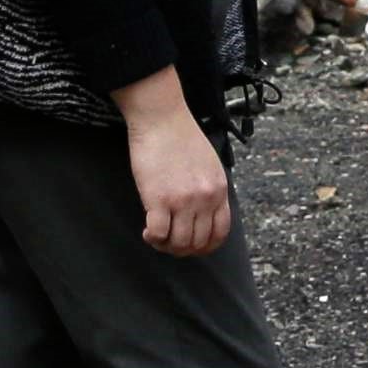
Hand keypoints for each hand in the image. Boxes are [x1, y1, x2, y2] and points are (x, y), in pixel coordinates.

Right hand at [114, 70, 233, 257]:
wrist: (162, 119)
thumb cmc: (181, 137)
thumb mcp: (210, 165)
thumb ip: (209, 190)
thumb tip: (202, 214)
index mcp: (219, 190)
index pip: (220, 233)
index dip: (205, 246)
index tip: (191, 245)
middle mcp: (205, 199)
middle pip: (198, 243)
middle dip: (182, 248)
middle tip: (168, 241)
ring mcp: (184, 201)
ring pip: (179, 243)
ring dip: (166, 245)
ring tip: (157, 236)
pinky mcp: (159, 199)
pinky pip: (159, 234)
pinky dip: (152, 238)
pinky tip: (147, 230)